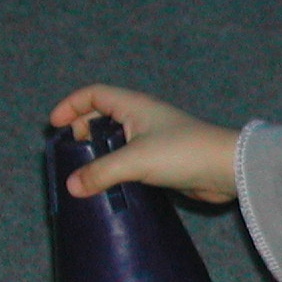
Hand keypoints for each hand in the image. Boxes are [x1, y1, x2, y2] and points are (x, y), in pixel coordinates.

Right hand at [48, 85, 240, 204]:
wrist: (227, 170)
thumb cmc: (183, 153)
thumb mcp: (135, 160)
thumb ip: (101, 172)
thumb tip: (71, 186)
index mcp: (135, 106)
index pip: (95, 94)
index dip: (72, 105)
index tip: (54, 125)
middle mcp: (142, 118)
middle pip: (103, 116)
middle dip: (83, 130)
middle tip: (69, 151)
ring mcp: (153, 140)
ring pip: (117, 141)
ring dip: (99, 153)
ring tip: (83, 171)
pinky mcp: (162, 162)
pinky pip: (130, 161)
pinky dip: (115, 169)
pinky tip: (108, 186)